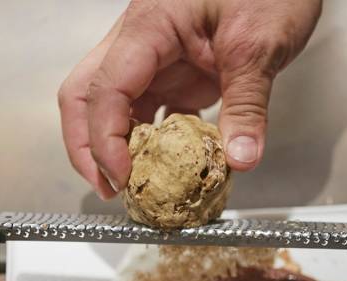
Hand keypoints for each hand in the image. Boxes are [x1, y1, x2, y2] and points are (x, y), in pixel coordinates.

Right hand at [58, 0, 321, 198]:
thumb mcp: (260, 45)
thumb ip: (248, 106)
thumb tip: (239, 159)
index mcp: (149, 26)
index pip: (105, 90)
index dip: (105, 141)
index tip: (124, 178)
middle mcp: (141, 40)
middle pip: (86, 95)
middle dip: (87, 146)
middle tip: (109, 188)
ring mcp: (156, 56)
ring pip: (113, 104)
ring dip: (117, 146)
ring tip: (135, 185)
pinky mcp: (176, 69)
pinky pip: (150, 108)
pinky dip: (152, 139)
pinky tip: (167, 164)